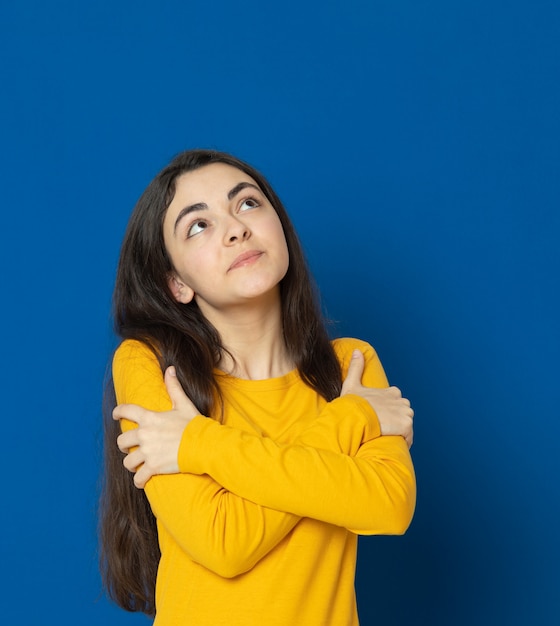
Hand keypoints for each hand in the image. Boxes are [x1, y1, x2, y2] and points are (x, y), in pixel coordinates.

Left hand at [113, 366, 200, 487]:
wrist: (203, 444)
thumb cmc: (194, 424)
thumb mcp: (183, 404)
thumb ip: (174, 387)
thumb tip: (170, 369)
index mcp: (150, 418)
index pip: (126, 411)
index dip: (118, 412)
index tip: (116, 415)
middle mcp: (145, 435)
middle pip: (122, 441)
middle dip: (124, 445)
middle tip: (129, 447)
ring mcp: (148, 452)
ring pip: (128, 461)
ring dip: (131, 464)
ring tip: (136, 465)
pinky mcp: (153, 467)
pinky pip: (139, 478)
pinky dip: (139, 480)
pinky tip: (141, 480)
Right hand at [341, 350, 413, 446]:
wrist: (356, 416)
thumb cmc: (353, 403)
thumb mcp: (352, 384)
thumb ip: (356, 367)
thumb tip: (357, 351)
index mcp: (392, 392)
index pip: (396, 402)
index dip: (389, 411)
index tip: (380, 418)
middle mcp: (401, 401)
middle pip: (403, 413)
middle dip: (396, 421)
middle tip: (383, 429)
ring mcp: (405, 413)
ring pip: (406, 425)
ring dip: (400, 432)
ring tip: (388, 437)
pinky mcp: (406, 424)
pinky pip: (408, 436)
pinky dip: (403, 441)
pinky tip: (393, 443)